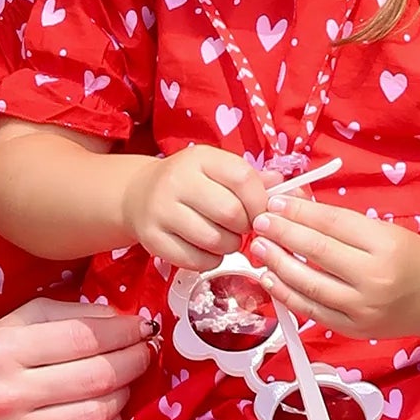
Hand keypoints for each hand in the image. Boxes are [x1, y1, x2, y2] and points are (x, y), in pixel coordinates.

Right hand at [0, 297, 154, 419]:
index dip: (122, 331)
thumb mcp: (11, 325)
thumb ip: (65, 315)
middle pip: (96, 376)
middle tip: (147, 350)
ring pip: (99, 412)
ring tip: (127, 378)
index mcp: (2, 350)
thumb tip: (121, 318)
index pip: (82, 338)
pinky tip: (110, 408)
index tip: (143, 325)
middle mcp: (8, 393)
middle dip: (133, 359)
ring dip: (125, 392)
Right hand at [120, 146, 274, 268]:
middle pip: (230, 213)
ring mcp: (161, 211)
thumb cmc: (188, 184)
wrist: (137, 195)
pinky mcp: (153, 239)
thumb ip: (250, 179)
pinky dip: (210, 260)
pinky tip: (207, 250)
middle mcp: (177, 181)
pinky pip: (195, 260)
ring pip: (214, 240)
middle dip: (245, 227)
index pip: (243, 179)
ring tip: (225, 238)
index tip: (260, 212)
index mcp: (200, 159)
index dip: (260, 202)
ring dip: (230, 246)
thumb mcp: (216, 170)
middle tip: (241, 228)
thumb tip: (282, 187)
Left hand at [251, 194, 419, 336]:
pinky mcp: (353, 329)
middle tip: (260, 222)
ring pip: (309, 284)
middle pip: (317, 251)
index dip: (299, 212)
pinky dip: (286, 295)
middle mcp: (375, 278)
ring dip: (277, 264)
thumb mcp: (382, 229)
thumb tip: (295, 202)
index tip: (275, 204)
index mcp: (386, 245)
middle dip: (282, 234)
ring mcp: (363, 308)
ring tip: (260, 248)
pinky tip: (271, 279)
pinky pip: (312, 311)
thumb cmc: (410, 258)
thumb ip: (338, 220)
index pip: (333, 224)